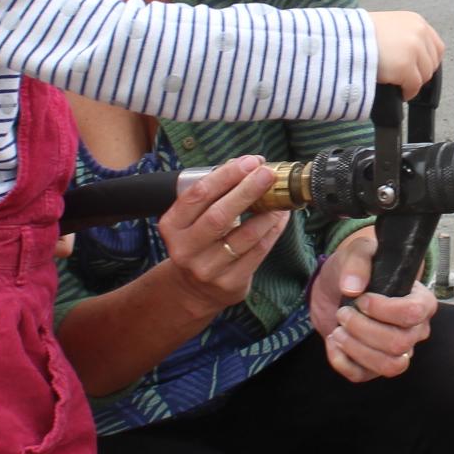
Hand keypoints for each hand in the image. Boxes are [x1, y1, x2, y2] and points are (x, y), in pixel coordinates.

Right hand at [159, 156, 288, 310]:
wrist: (193, 290)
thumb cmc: (198, 242)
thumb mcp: (193, 220)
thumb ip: (214, 194)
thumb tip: (247, 164)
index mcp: (172, 226)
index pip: (198, 195)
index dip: (225, 176)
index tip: (249, 162)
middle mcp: (185, 249)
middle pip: (219, 215)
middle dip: (247, 190)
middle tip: (267, 173)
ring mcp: (207, 269)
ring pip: (244, 236)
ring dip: (267, 212)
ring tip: (281, 197)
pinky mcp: (229, 283)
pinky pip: (257, 252)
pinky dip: (272, 231)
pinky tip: (280, 217)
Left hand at [309, 226, 434, 381]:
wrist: (334, 289)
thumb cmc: (355, 270)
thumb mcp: (357, 253)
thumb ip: (358, 262)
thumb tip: (353, 287)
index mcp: (420, 301)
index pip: (414, 314)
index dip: (384, 310)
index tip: (362, 299)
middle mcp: (415, 330)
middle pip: (400, 344)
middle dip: (364, 328)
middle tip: (344, 312)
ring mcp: (397, 351)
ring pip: (389, 366)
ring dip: (357, 349)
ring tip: (338, 330)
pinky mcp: (373, 366)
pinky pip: (363, 376)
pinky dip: (342, 361)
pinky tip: (333, 342)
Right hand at [368, 11, 443, 99]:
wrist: (346, 39)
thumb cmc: (360, 34)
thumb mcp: (389, 26)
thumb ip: (404, 38)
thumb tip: (412, 56)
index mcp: (416, 21)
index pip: (436, 46)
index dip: (429, 61)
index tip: (420, 69)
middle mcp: (419, 33)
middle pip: (432, 62)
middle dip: (421, 73)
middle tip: (408, 79)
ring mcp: (414, 49)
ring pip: (425, 75)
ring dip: (414, 83)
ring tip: (401, 84)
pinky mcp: (405, 66)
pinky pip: (414, 86)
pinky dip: (408, 92)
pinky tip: (400, 92)